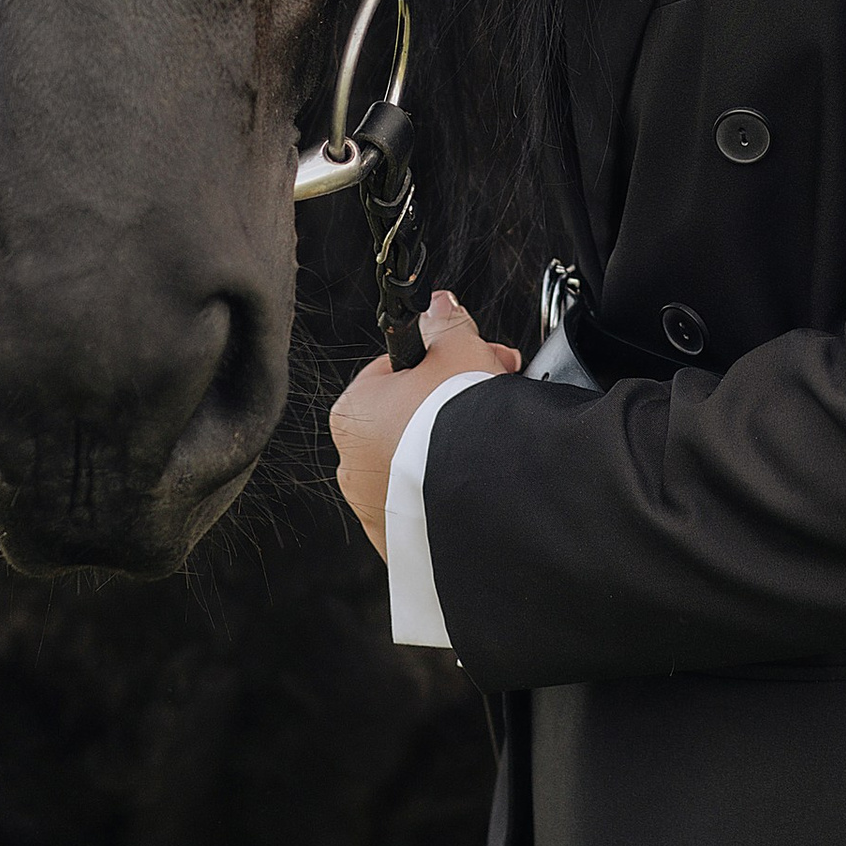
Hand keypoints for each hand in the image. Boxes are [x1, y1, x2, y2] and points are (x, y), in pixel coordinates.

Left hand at [330, 290, 519, 558]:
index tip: (476, 356)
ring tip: (491, 436)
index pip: (396, 369)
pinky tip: (478, 473)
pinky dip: (448, 485)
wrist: (479, 493)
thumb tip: (438, 304)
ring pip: (417, 460)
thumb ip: (445, 322)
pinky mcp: (399, 540)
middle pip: (409, 415)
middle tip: (494, 390)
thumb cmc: (458, 418)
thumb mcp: (457, 349)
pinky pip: (425, 501)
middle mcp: (350, 463)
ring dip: (451, 443)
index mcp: (352, 412)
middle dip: (452, 400)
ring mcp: (372, 508)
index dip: (444, 358)